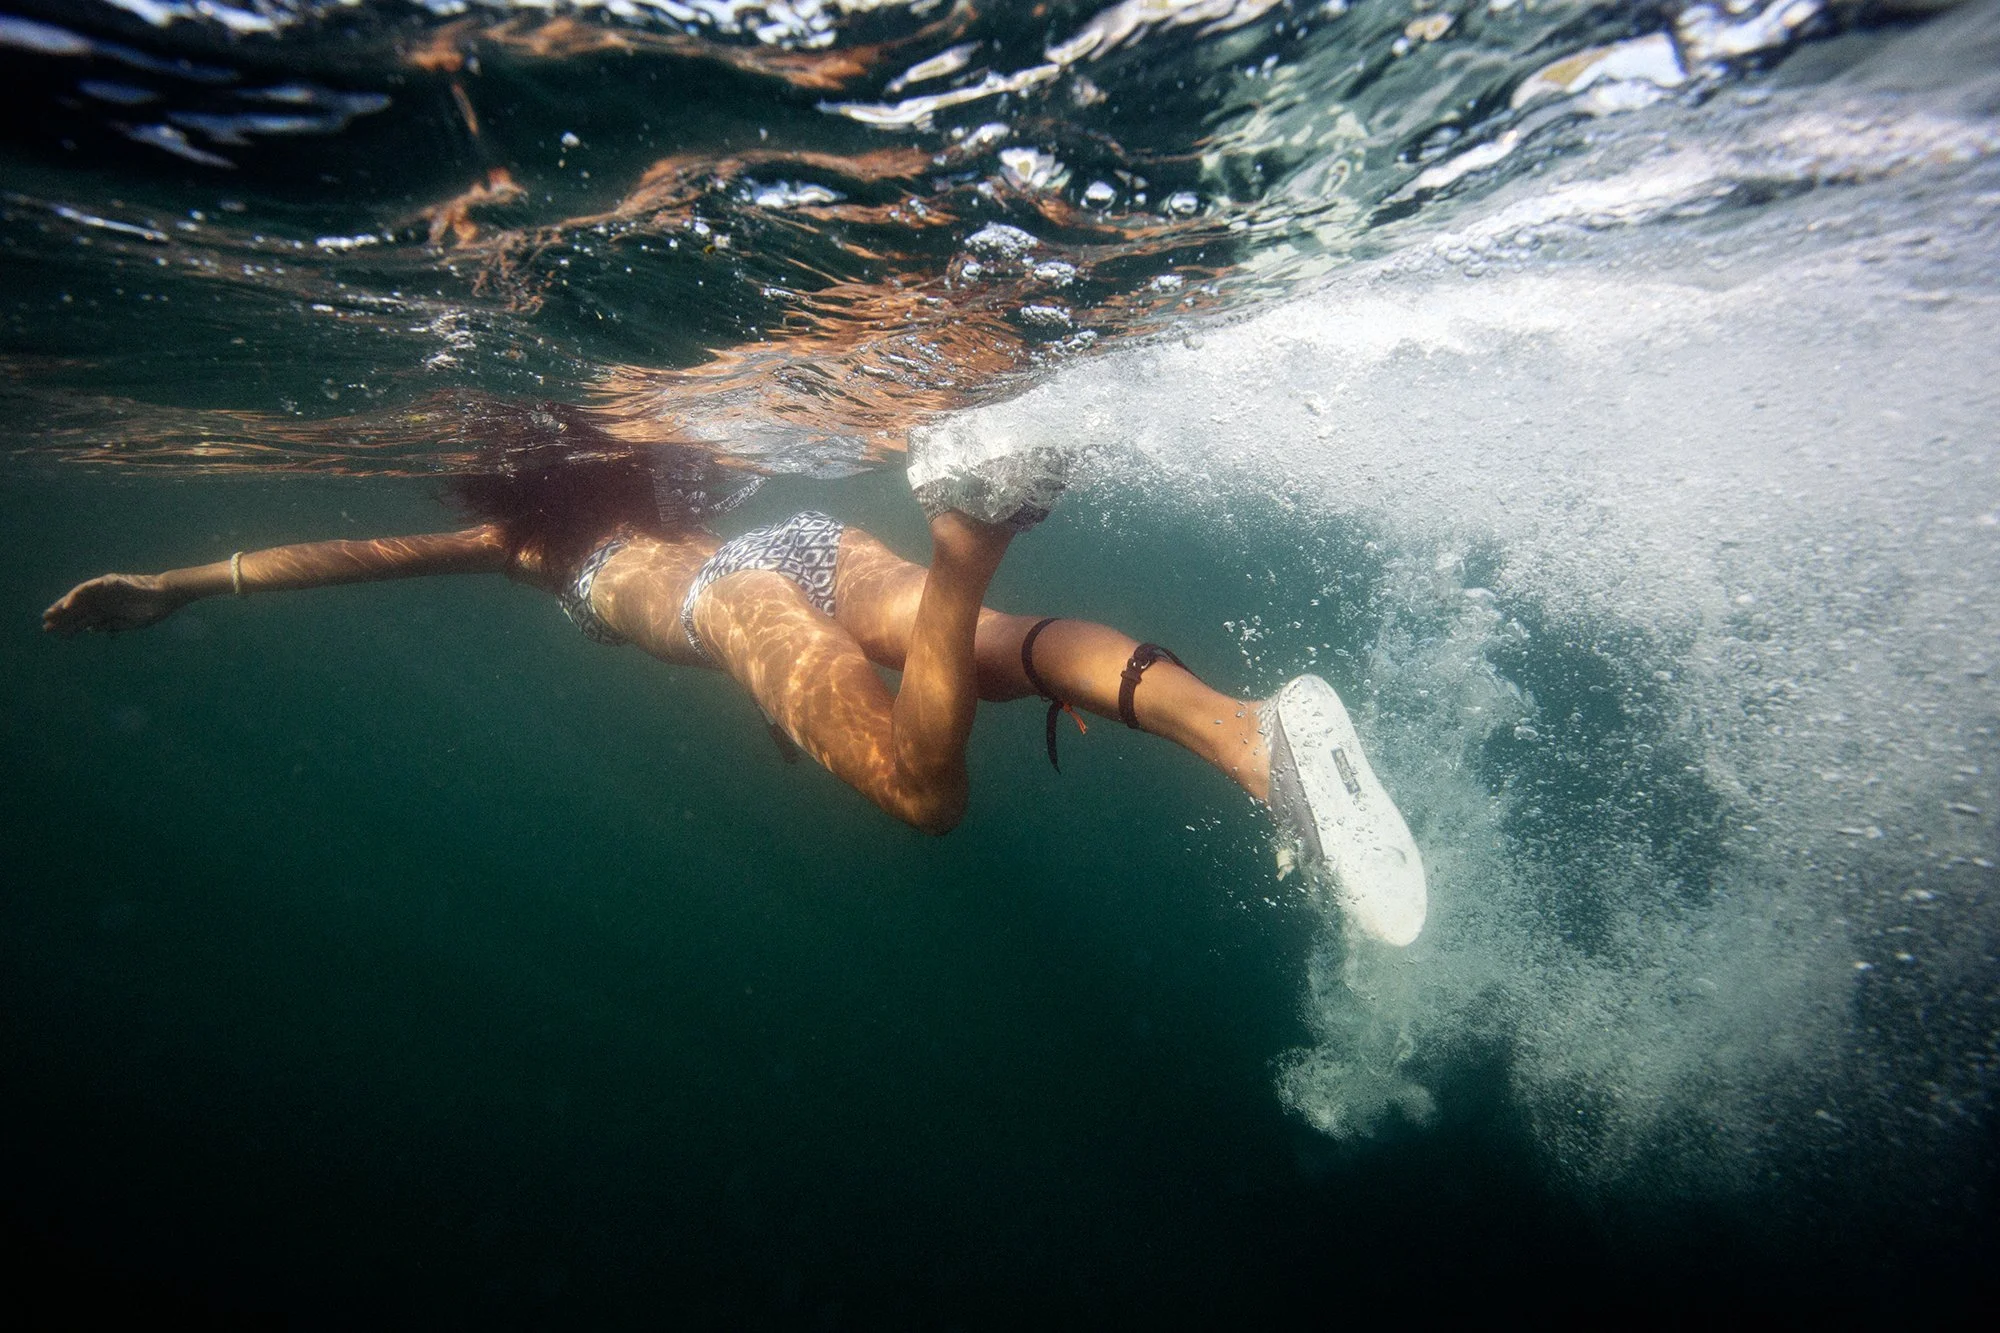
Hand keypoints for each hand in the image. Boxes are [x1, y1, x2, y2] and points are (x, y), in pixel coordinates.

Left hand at [42, 573, 188, 635]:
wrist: (166, 596)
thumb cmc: (151, 610)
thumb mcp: (129, 622)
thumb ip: (111, 624)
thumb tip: (92, 629)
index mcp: (107, 611)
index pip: (84, 619)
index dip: (70, 626)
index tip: (57, 634)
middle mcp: (102, 600)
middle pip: (78, 610)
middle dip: (62, 619)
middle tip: (46, 628)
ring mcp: (103, 591)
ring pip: (78, 600)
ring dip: (63, 608)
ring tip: (50, 616)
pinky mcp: (107, 582)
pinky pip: (88, 588)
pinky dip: (76, 596)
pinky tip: (66, 606)